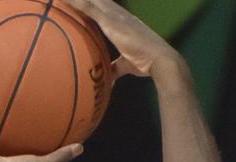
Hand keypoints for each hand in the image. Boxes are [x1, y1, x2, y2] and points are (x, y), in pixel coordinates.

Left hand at [61, 0, 182, 79]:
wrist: (159, 60)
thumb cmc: (146, 63)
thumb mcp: (127, 65)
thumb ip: (116, 69)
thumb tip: (109, 80)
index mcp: (121, 22)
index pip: (102, 9)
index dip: (91, 3)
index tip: (76, 1)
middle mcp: (118, 15)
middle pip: (95, 0)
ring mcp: (114, 16)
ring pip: (91, 0)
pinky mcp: (111, 21)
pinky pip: (89, 8)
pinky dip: (77, 3)